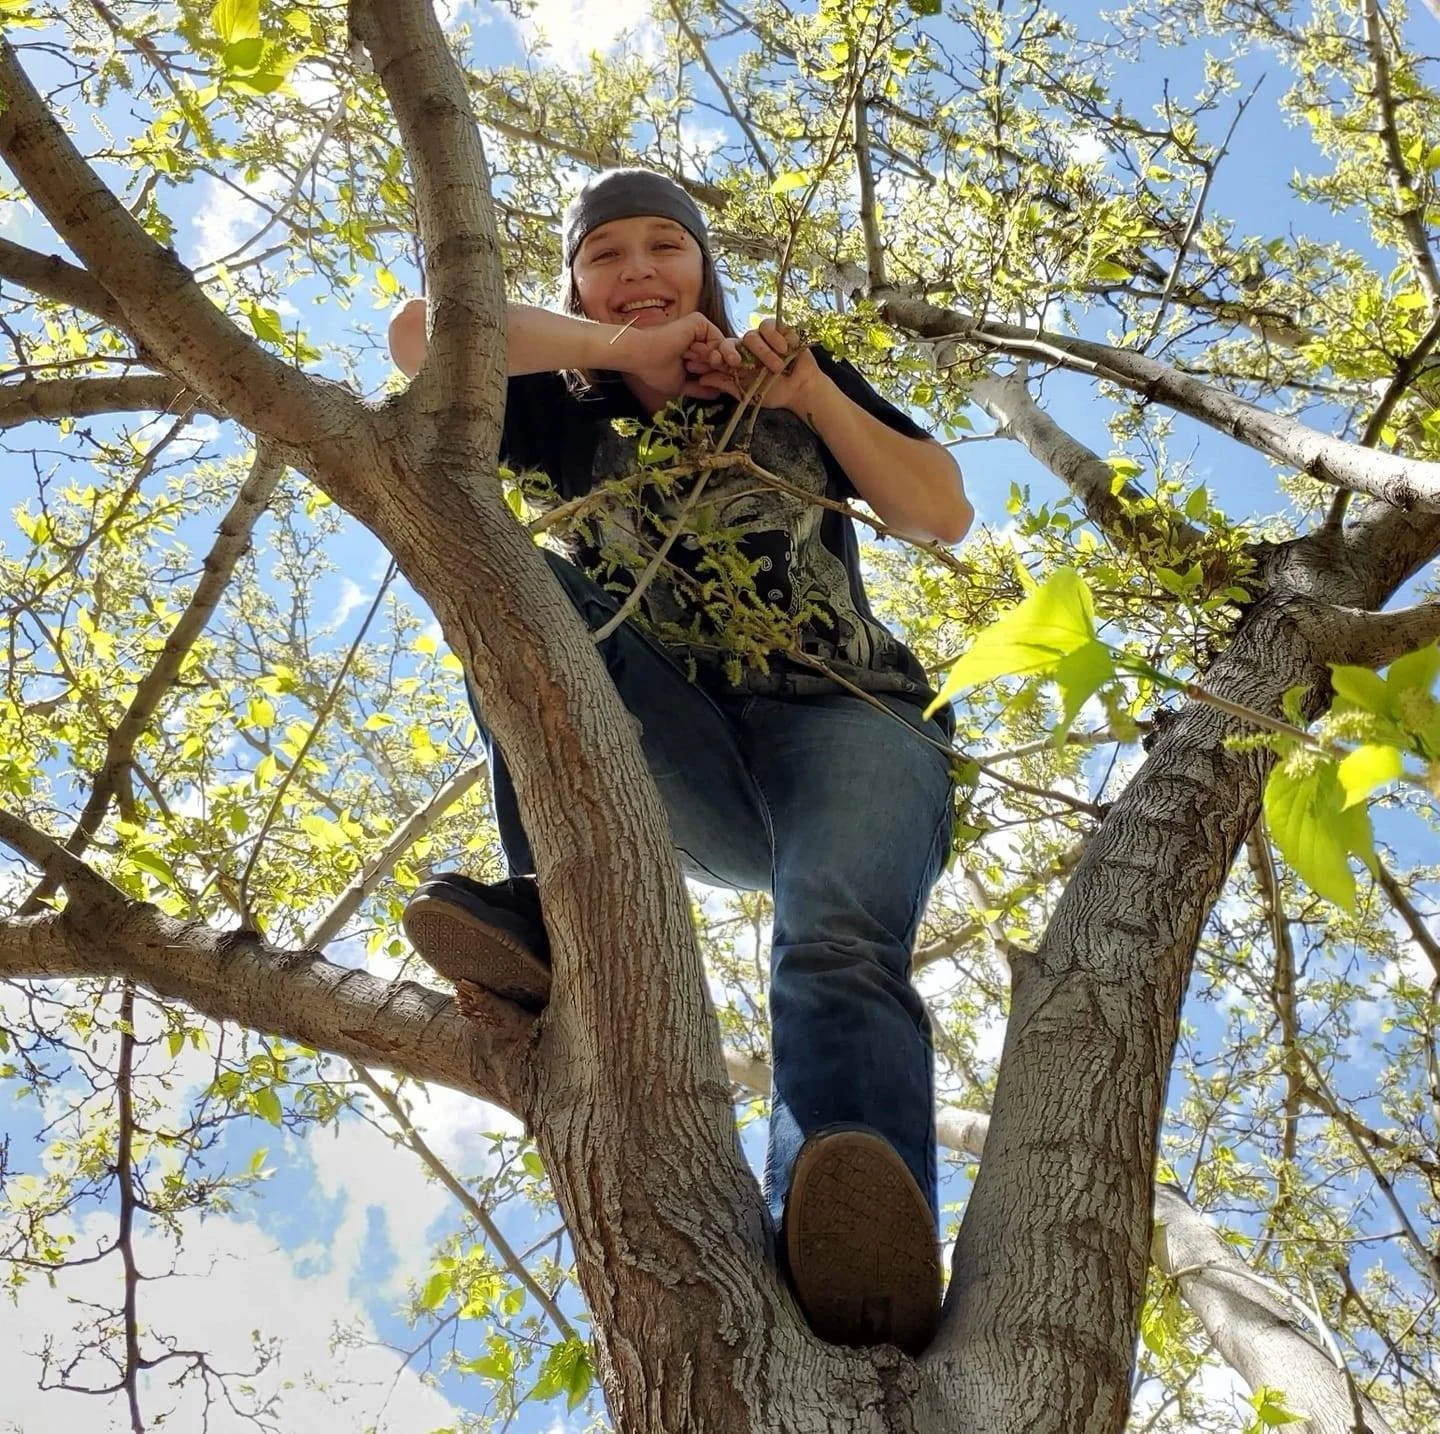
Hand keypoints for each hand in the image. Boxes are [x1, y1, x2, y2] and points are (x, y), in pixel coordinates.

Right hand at [612, 312, 744, 398]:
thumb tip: (718, 393)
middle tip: (693, 368)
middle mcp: (698, 340)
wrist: (643, 357)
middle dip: (715, 368)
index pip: (717, 364)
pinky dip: (708, 350)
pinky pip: (717, 338)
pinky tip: (692, 352)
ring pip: (723, 348)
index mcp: (693, 353)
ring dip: (709, 361)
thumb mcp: (682, 386)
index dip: (720, 374)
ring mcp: (699, 329)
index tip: (710, 383)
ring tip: (690, 362)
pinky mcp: (699, 322)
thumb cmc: (656, 372)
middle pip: (724, 355)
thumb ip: (701, 390)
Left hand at [683, 318, 820, 411]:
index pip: (721, 352)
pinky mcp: (778, 329)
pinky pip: (770, 326)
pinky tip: (785, 350)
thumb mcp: (748, 393)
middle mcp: (747, 347)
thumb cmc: (775, 393)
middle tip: (745, 365)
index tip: (718, 362)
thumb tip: (701, 380)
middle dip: (736, 353)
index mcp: (737, 360)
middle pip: (734, 341)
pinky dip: (776, 338)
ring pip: (752, 335)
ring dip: (764, 351)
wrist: (801, 389)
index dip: (717, 355)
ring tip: (777, 367)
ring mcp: (762, 337)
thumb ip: (726, 384)